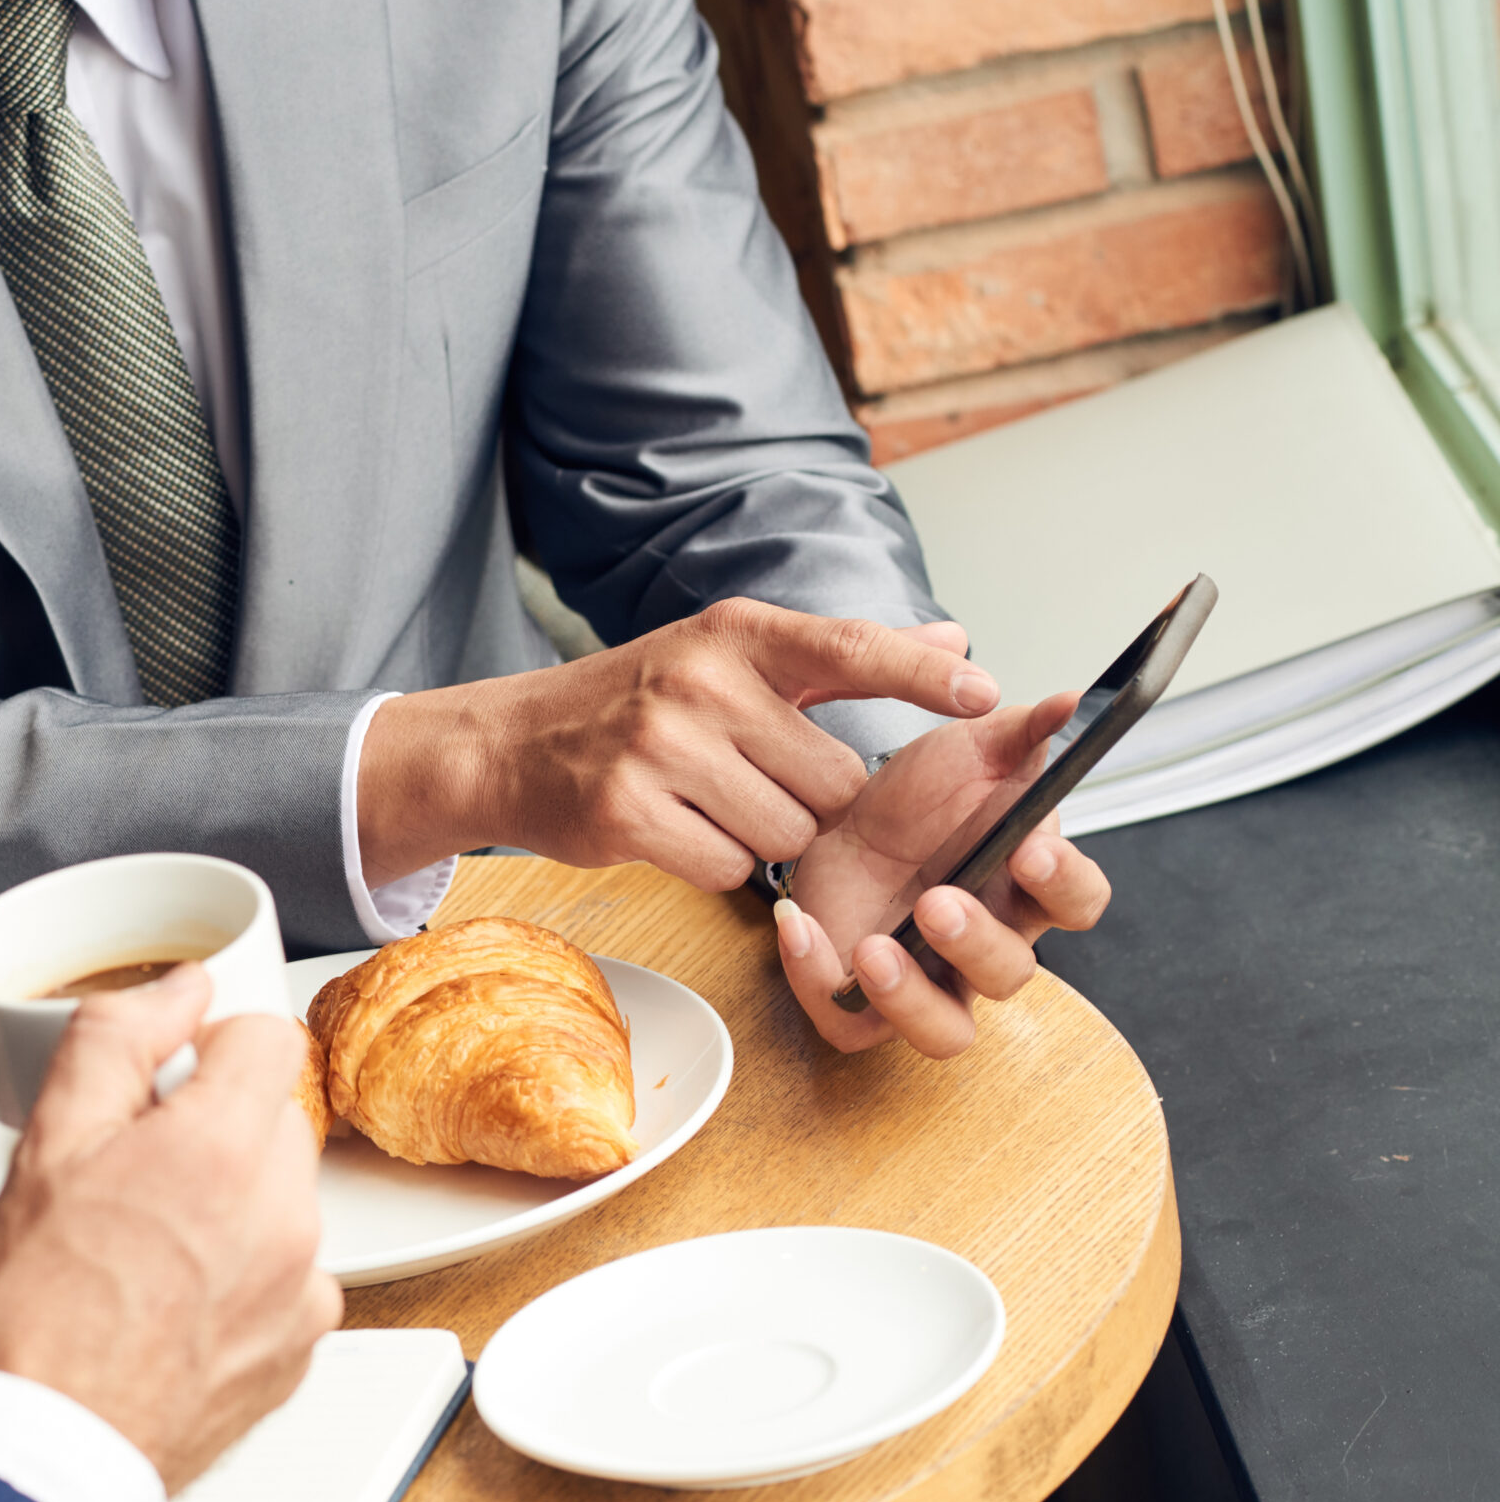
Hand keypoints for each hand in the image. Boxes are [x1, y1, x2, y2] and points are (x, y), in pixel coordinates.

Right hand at [0, 965, 339, 1492]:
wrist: (48, 1446)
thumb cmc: (35, 1314)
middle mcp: (284, 1214)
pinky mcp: (301, 1346)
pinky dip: (244, 1277)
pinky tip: (174, 1305)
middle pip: (274, 1119)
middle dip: (213, 1130)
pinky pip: (289, 1276)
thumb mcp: (48, 1144)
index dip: (209, 1050)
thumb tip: (180, 990)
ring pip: (281, 1198)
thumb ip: (119, 1039)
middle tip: (133, 1181)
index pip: (268, 1036)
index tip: (170, 1086)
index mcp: (223, 1148)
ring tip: (146, 1253)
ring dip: (230, 1204)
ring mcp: (301, 1286)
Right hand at [357, 603, 998, 889]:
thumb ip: (844, 656)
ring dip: (763, 837)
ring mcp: (661, 748)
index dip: (923, 676)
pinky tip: (676, 832)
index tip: (987, 694)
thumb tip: (954, 642)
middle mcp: (701, 683)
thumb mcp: (731, 656)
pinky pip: (726, 866)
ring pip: (785, 833)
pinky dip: (714, 863)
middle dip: (811, 802)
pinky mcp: (629, 813)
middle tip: (756, 783)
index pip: (851, 648)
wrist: (512, 744)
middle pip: (831, 780)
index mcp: (736, 635)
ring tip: (710, 805)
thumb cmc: (634, 702)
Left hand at [774, 691, 1112, 1056]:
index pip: (1077, 903)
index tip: (1034, 848)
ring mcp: (926, 980)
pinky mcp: (861, 1000)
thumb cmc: (916, 799)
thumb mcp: (969, 748)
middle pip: (1010, 974)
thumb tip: (1068, 702)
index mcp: (1023, 884)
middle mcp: (984, 944)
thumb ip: (1021, 730)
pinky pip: (851, 1023)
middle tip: (938, 900)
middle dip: (977, 942)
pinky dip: (821, 984)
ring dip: (912, 998)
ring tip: (875, 948)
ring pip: (945, 1031)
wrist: (836, 821)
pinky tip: (800, 925)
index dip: (1064, 884)